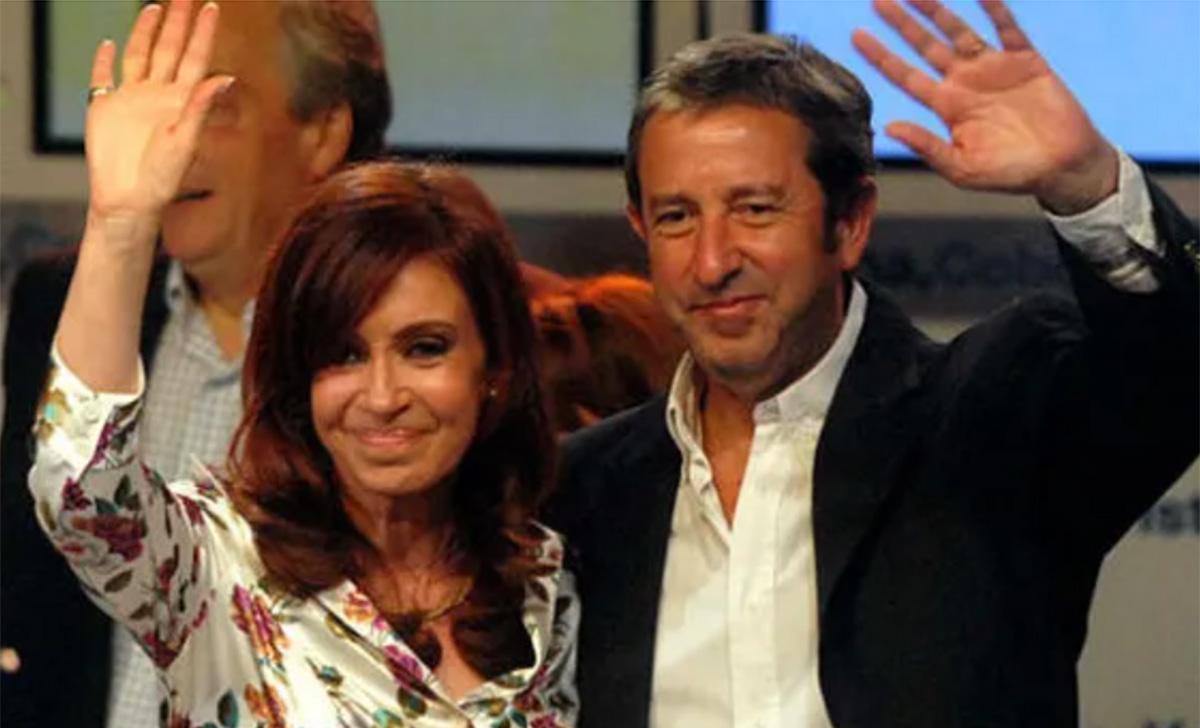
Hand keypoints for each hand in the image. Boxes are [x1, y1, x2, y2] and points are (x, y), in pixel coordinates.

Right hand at [85, 0, 231, 228]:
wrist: (129, 198)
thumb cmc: (162, 177)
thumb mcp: (186, 140)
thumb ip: (201, 107)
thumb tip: (225, 77)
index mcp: (181, 100)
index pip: (195, 58)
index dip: (203, 33)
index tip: (212, 7)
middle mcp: (159, 95)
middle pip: (169, 50)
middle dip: (178, 24)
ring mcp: (132, 99)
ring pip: (139, 56)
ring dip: (145, 33)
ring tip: (154, 9)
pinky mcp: (105, 107)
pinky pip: (103, 78)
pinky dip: (104, 61)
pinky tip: (109, 45)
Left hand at [852, 0, 1117, 213]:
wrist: (1061, 167)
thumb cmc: (1009, 174)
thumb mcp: (962, 168)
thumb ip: (927, 146)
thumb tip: (889, 127)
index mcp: (946, 107)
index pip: (906, 76)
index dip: (881, 56)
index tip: (856, 35)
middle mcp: (965, 82)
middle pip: (926, 46)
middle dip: (903, 24)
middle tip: (877, 1)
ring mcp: (993, 68)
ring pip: (959, 31)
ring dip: (938, 11)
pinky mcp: (1025, 60)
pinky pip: (1007, 28)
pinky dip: (995, 9)